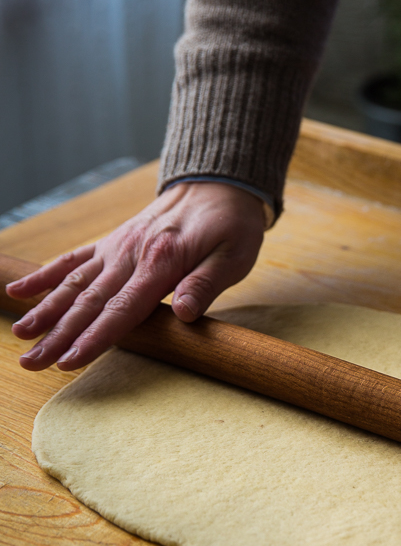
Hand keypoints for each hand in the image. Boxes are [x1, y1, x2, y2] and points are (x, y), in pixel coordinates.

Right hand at [5, 182, 266, 371]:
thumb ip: (207, 284)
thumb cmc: (231, 224)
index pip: (122, 309)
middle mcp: (130, 254)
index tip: (68, 360)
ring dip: (45, 310)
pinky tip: (18, 290)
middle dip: (57, 335)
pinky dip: (46, 275)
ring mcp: (117, 247)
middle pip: (89, 302)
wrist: (218, 182)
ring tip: (20, 336)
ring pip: (74, 283)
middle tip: (31, 363)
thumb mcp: (235, 254)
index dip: (94, 337)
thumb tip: (186, 315)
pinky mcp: (112, 242)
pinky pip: (73, 259)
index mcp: (161, 262)